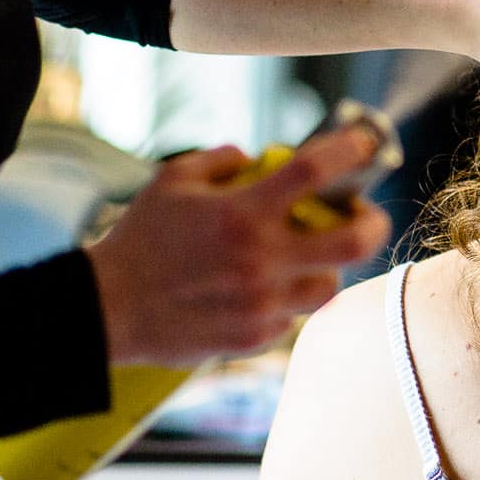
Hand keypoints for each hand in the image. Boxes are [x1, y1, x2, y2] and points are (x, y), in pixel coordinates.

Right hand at [83, 128, 391, 366]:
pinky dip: (286, 299)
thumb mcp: (172, 181)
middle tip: (365, 215)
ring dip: (326, 267)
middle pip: (353, 243)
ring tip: (308, 256)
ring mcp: (261, 303)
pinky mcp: (254, 336)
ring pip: (328, 286)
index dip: (350, 151)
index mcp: (241, 213)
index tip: (365, 143)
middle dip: (373, 224)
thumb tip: (258, 157)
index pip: (314, 172)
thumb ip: (221, 160)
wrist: (106, 311)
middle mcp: (260, 259)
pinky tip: (263, 289)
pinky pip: (292, 317)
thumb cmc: (139, 240)